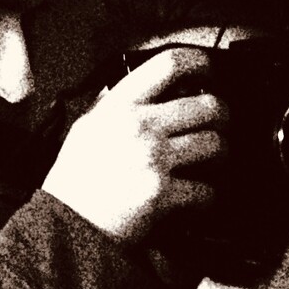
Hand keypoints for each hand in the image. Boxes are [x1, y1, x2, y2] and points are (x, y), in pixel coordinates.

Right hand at [42, 47, 226, 242]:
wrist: (66, 224)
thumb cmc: (74, 181)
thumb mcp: (86, 128)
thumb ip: (114, 105)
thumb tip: (144, 87)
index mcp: (119, 105)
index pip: (170, 63)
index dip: (201, 63)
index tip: (209, 72)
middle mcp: (138, 126)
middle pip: (208, 105)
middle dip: (222, 118)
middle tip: (217, 128)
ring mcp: (153, 158)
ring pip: (216, 145)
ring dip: (220, 157)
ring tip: (210, 165)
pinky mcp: (162, 193)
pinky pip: (207, 190)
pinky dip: (207, 197)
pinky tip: (196, 198)